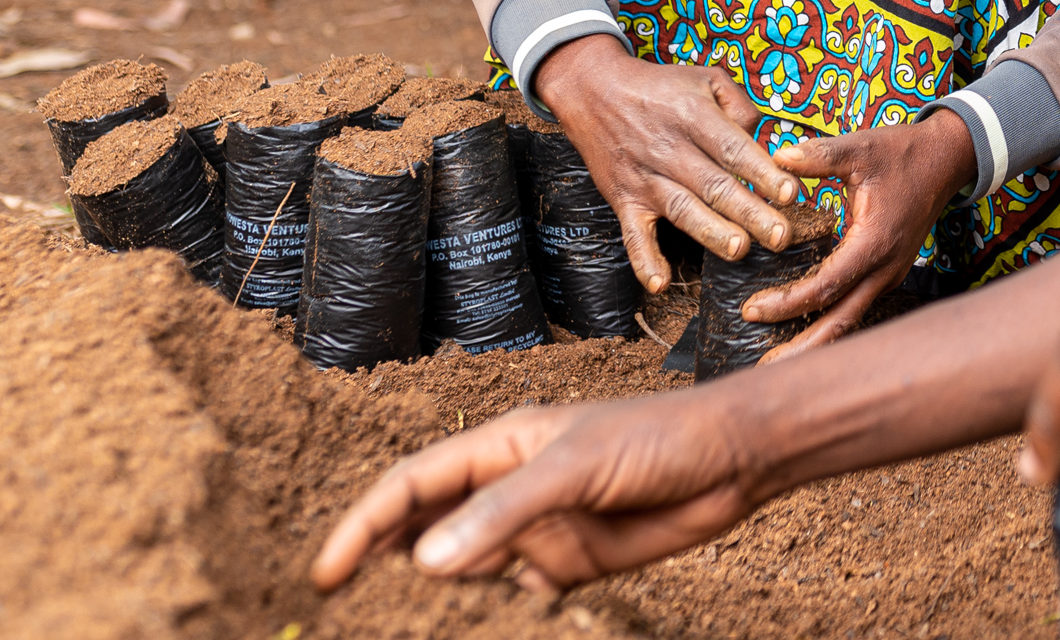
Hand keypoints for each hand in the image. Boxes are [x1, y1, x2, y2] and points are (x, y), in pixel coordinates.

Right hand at [310, 388, 770, 594]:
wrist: (733, 462)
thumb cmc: (657, 438)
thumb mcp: (575, 466)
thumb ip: (504, 512)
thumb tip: (425, 563)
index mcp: (501, 446)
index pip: (412, 486)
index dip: (364, 526)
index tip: (326, 575)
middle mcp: (510, 488)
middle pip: (428, 532)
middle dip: (388, 569)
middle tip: (350, 620)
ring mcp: (537, 529)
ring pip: (466, 571)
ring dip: (437, 601)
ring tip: (405, 636)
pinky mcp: (568, 567)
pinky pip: (513, 599)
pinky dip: (492, 617)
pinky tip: (480, 634)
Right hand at [532, 37, 799, 285]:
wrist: (593, 90)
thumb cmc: (661, 87)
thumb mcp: (705, 77)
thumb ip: (740, 104)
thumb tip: (762, 138)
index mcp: (693, 115)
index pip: (732, 148)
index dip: (762, 172)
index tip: (789, 193)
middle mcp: (669, 148)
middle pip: (714, 184)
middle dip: (750, 212)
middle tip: (781, 236)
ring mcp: (645, 177)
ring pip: (681, 209)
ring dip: (711, 232)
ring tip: (739, 249)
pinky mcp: (623, 199)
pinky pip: (632, 234)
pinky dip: (643, 259)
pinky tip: (659, 283)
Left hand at [752, 112, 975, 348]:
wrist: (946, 159)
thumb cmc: (904, 153)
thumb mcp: (861, 148)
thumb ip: (819, 154)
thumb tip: (779, 155)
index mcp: (875, 243)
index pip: (825, 287)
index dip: (787, 302)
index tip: (752, 309)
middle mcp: (885, 268)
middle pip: (841, 322)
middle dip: (803, 348)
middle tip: (765, 369)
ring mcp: (889, 274)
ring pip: (850, 318)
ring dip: (816, 339)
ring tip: (780, 360)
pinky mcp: (887, 272)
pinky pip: (856, 304)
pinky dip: (829, 319)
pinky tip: (805, 326)